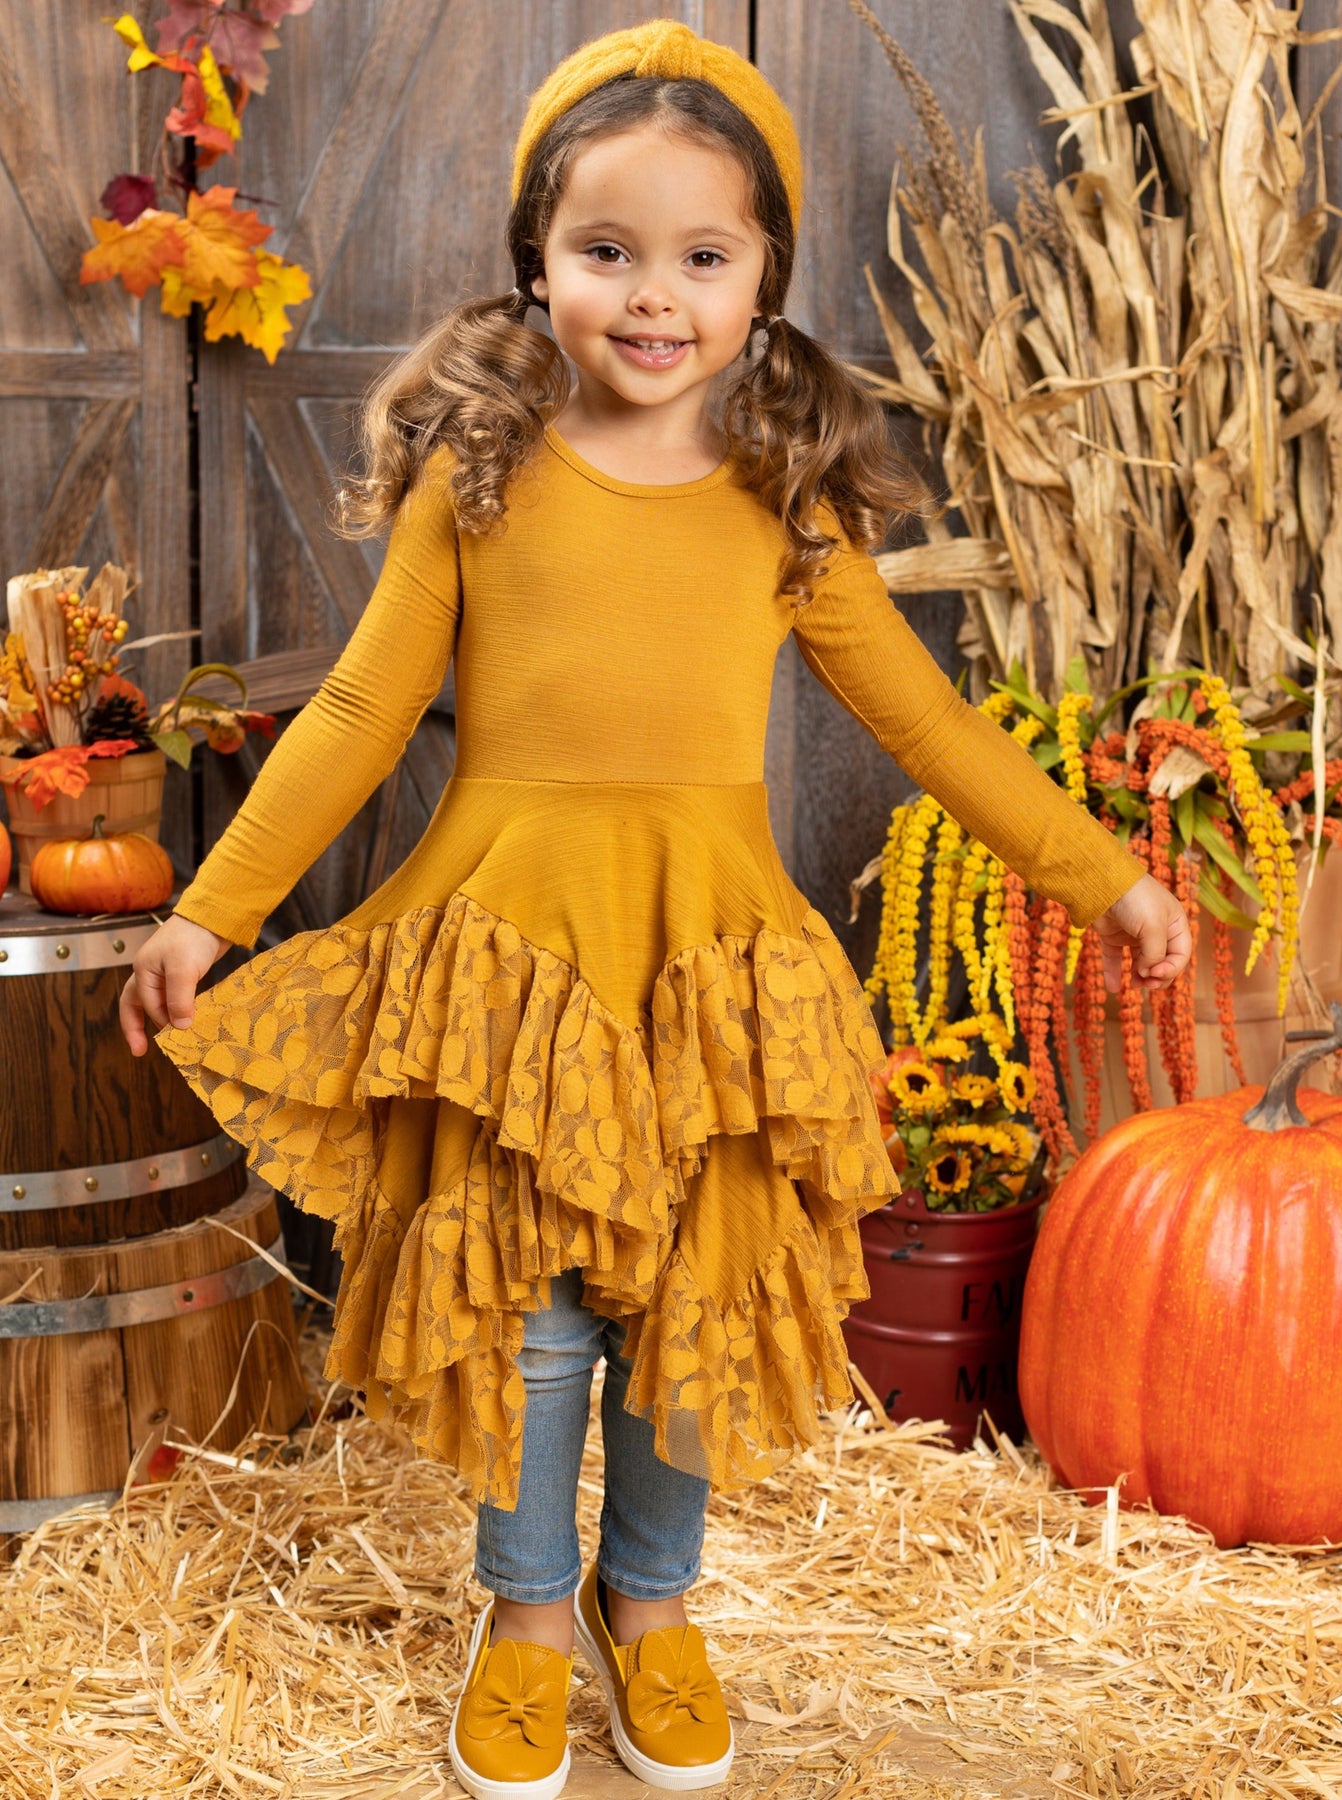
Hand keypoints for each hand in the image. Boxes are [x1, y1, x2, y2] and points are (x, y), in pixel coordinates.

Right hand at [120, 914, 233, 1056]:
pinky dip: (175, 1009)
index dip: (163, 1021)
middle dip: (136, 1028)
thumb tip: (178, 1027)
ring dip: (160, 1019)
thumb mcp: (184, 970)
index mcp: (143, 971)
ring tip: (167, 1039)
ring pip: (155, 1002)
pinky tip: (185, 1019)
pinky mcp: (181, 972)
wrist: (213, 917)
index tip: (181, 1034)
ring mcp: (164, 972)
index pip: (148, 1006)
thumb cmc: (193, 939)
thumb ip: (179, 999)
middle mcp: (149, 973)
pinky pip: (172, 996)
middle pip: (136, 1005)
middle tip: (139, 1051)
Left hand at [1092, 872, 1191, 994]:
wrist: (1101, 882)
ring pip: (1141, 962)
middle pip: (1163, 961)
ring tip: (1134, 985)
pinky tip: (1113, 988)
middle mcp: (1157, 930)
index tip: (1154, 974)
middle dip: (1157, 976)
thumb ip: (1155, 953)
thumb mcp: (1153, 927)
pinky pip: (1116, 958)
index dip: (1171, 969)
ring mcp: (1134, 933)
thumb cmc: (1135, 900)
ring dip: (1139, 977)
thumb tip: (1148, 973)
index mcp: (1174, 924)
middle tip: (1146, 983)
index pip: (1181, 954)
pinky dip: (1114, 973)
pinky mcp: (1114, 935)